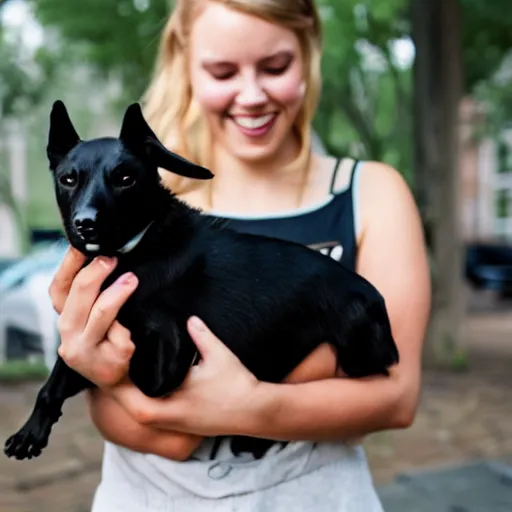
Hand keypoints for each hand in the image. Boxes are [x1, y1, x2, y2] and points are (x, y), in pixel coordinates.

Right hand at [49, 248, 138, 386]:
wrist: (120, 380)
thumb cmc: (109, 340)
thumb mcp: (93, 318)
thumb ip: (92, 295)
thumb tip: (105, 256)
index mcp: (65, 320)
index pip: (58, 288)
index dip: (70, 264)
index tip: (84, 245)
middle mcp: (69, 336)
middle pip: (78, 296)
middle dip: (96, 273)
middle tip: (113, 259)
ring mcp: (88, 352)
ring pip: (101, 314)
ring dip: (117, 293)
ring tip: (132, 280)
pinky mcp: (110, 363)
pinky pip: (123, 334)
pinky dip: (132, 325)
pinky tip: (139, 323)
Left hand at [109, 316, 337, 436]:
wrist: (258, 412)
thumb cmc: (237, 387)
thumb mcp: (218, 355)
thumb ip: (200, 335)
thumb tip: (189, 318)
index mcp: (163, 408)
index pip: (123, 393)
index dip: (113, 370)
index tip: (111, 348)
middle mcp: (162, 419)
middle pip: (124, 400)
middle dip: (116, 376)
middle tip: (111, 350)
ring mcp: (170, 423)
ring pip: (136, 405)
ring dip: (128, 385)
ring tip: (123, 359)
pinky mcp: (179, 422)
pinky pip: (151, 407)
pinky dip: (143, 392)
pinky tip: (146, 375)